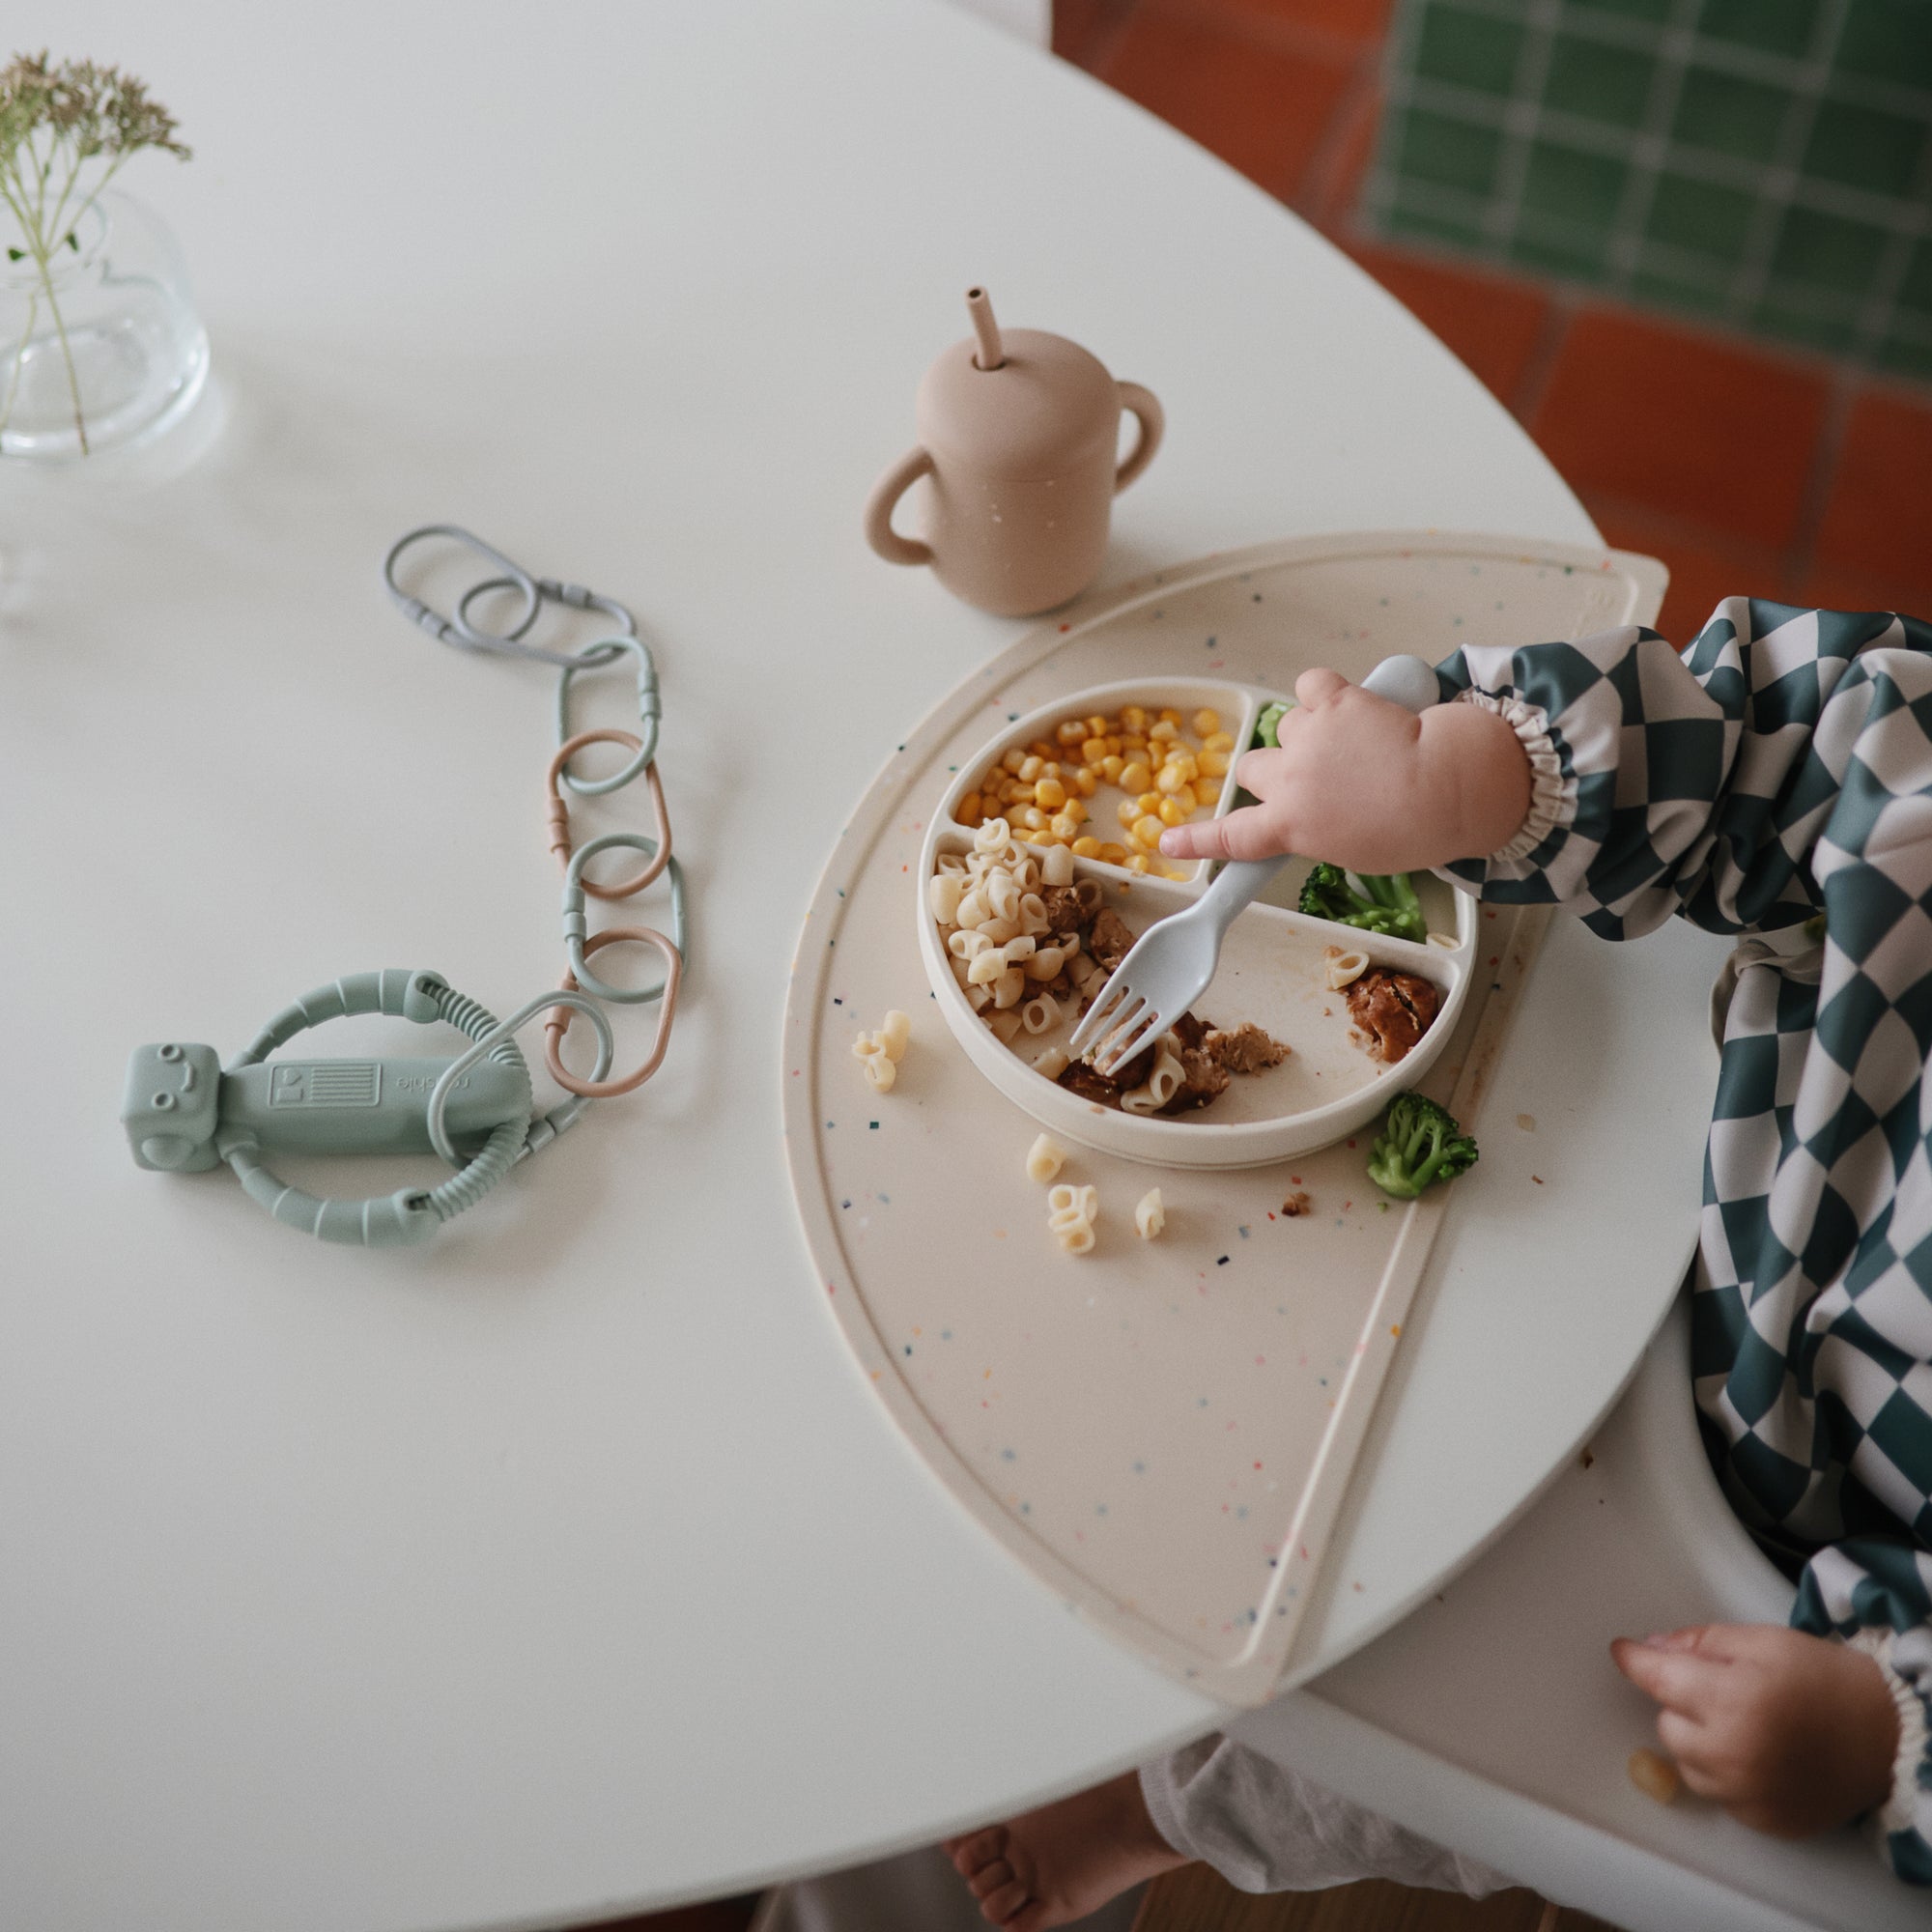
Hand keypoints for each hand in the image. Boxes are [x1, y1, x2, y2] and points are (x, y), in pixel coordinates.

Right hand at [1157, 667, 1530, 873]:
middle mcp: (1288, 779)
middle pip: (1252, 768)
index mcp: (1290, 825)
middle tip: (1315, 777)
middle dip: (1276, 772)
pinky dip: (1325, 692)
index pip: (1231, 838)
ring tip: (1353, 744)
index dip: (1197, 840)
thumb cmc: (1412, 831)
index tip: (1169, 841)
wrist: (1446, 787)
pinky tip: (1350, 704)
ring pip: (1287, 727)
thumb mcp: (1353, 851)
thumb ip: (1316, 829)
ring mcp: (1307, 736)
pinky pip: (1312, 685)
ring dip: (1310, 733)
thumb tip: (1311, 809)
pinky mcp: (1334, 700)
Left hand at [1611, 1622, 1899, 1837]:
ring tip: (1743, 1724)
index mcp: (1731, 1701)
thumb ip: (1701, 1642)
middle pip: (1668, 1725)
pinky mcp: (1763, 1821)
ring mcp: (1747, 1795)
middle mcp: (1732, 1755)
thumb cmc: (1824, 1680)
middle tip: (1720, 1690)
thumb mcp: (1762, 1641)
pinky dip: (1725, 1774)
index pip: (1658, 1680)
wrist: (1886, 1737)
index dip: (1636, 1661)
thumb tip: (1652, 1649)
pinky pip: (1718, 1794)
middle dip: (1682, 1703)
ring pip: (1687, 1764)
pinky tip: (1757, 1755)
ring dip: (1700, 1741)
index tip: (1623, 1652)